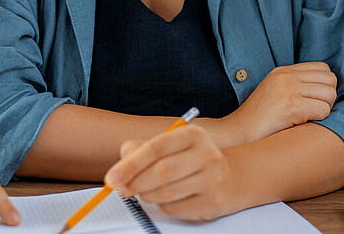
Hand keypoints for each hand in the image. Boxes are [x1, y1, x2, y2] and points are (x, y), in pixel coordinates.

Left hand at [104, 125, 236, 219]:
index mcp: (193, 135)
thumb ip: (142, 149)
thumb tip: (121, 164)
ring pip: (166, 193)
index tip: (112, 177)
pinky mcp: (212, 202)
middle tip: (122, 189)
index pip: (157, 147)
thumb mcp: (171, 145)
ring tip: (143, 192)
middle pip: (162, 172)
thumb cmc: (192, 160)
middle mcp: (207, 154)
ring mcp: (212, 179)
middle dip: (135, 183)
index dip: (131, 164)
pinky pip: (175, 208)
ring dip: (146, 195)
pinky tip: (164, 198)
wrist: (231, 178)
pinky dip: (161, 205)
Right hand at [214, 62, 335, 145]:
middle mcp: (286, 76)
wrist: (238, 132)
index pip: (323, 68)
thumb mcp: (275, 92)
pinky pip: (324, 110)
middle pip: (330, 80)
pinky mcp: (291, 106)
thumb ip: (296, 85)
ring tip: (308, 118)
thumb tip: (328, 90)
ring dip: (325, 110)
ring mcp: (288, 89)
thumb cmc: (259, 119)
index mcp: (283, 71)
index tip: (314, 100)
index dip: (324, 86)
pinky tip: (302, 124)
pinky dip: (319, 120)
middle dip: (328, 97)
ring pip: (330, 95)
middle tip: (314, 111)